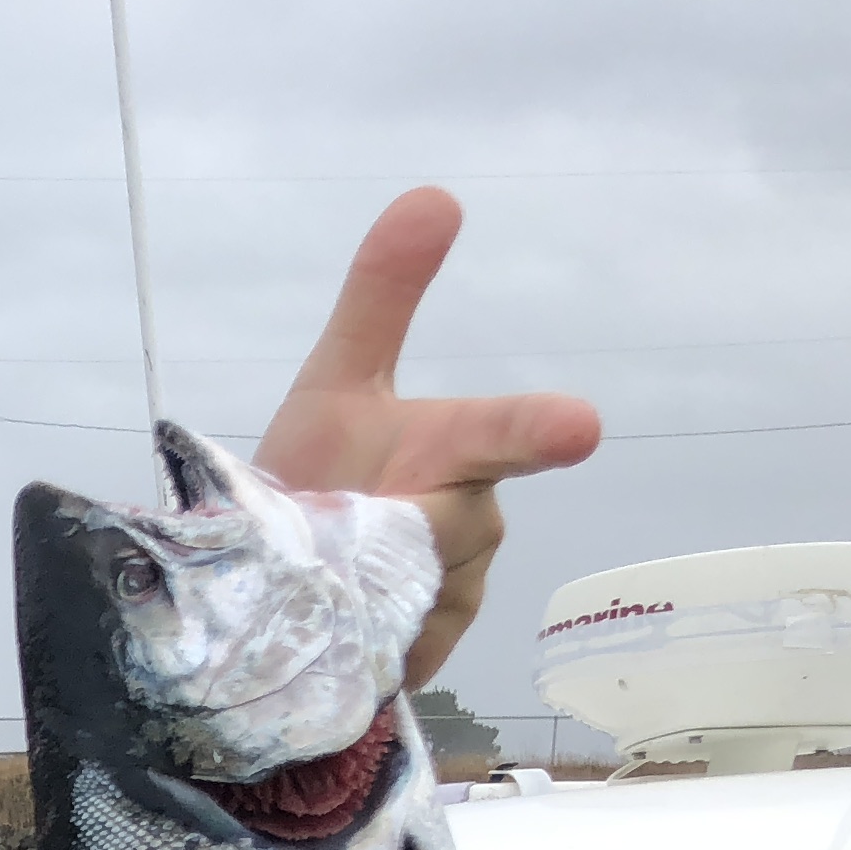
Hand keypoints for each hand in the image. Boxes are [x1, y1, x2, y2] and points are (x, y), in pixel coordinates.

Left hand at [255, 189, 599, 686]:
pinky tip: (344, 633)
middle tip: (389, 529)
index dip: (540, 429)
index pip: (508, 430)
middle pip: (455, 527)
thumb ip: (382, 293)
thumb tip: (433, 193)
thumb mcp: (337, 380)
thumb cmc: (321, 468)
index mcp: (457, 448)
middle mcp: (471, 519)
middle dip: (415, 528)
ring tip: (328, 578)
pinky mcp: (426, 656)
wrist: (270, 576)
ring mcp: (456, 592)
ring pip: (428, 592)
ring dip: (374, 588)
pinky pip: (405, 650)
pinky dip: (370, 642)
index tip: (580, 427)